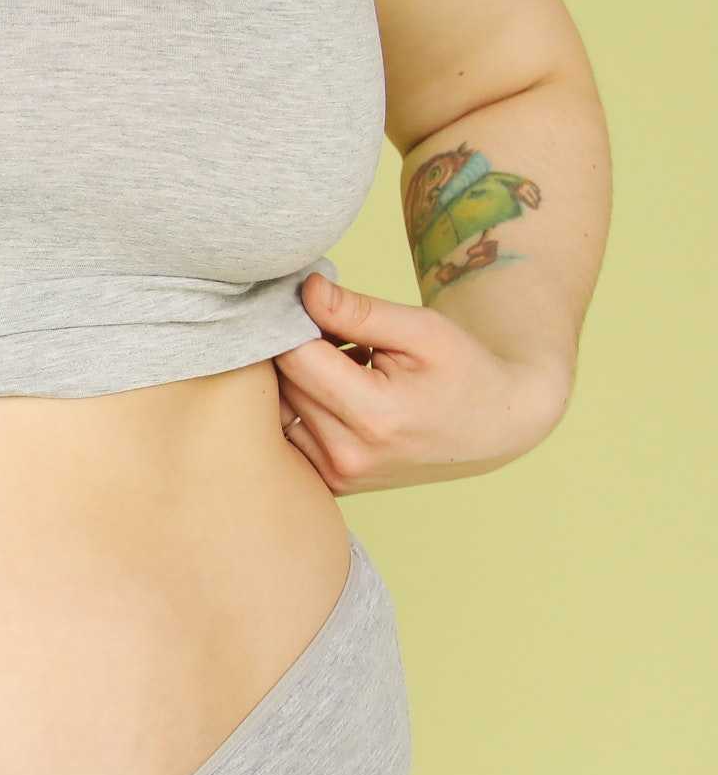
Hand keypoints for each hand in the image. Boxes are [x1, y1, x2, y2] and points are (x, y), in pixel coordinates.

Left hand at [271, 270, 569, 494]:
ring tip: (343, 364)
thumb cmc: (465, 371)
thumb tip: (304, 291)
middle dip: (296, 350)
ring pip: (279, 411)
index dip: (293, 324)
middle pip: (284, 385)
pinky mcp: (333, 483)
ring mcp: (338, 475)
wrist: (496, 428)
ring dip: (297, 381)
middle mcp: (349, 454)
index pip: (295, 359)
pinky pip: (290, 435)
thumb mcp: (422, 330)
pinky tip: (339, 393)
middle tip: (333, 331)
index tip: (309, 305)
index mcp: (376, 415)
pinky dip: (302, 408)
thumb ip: (358, 312)